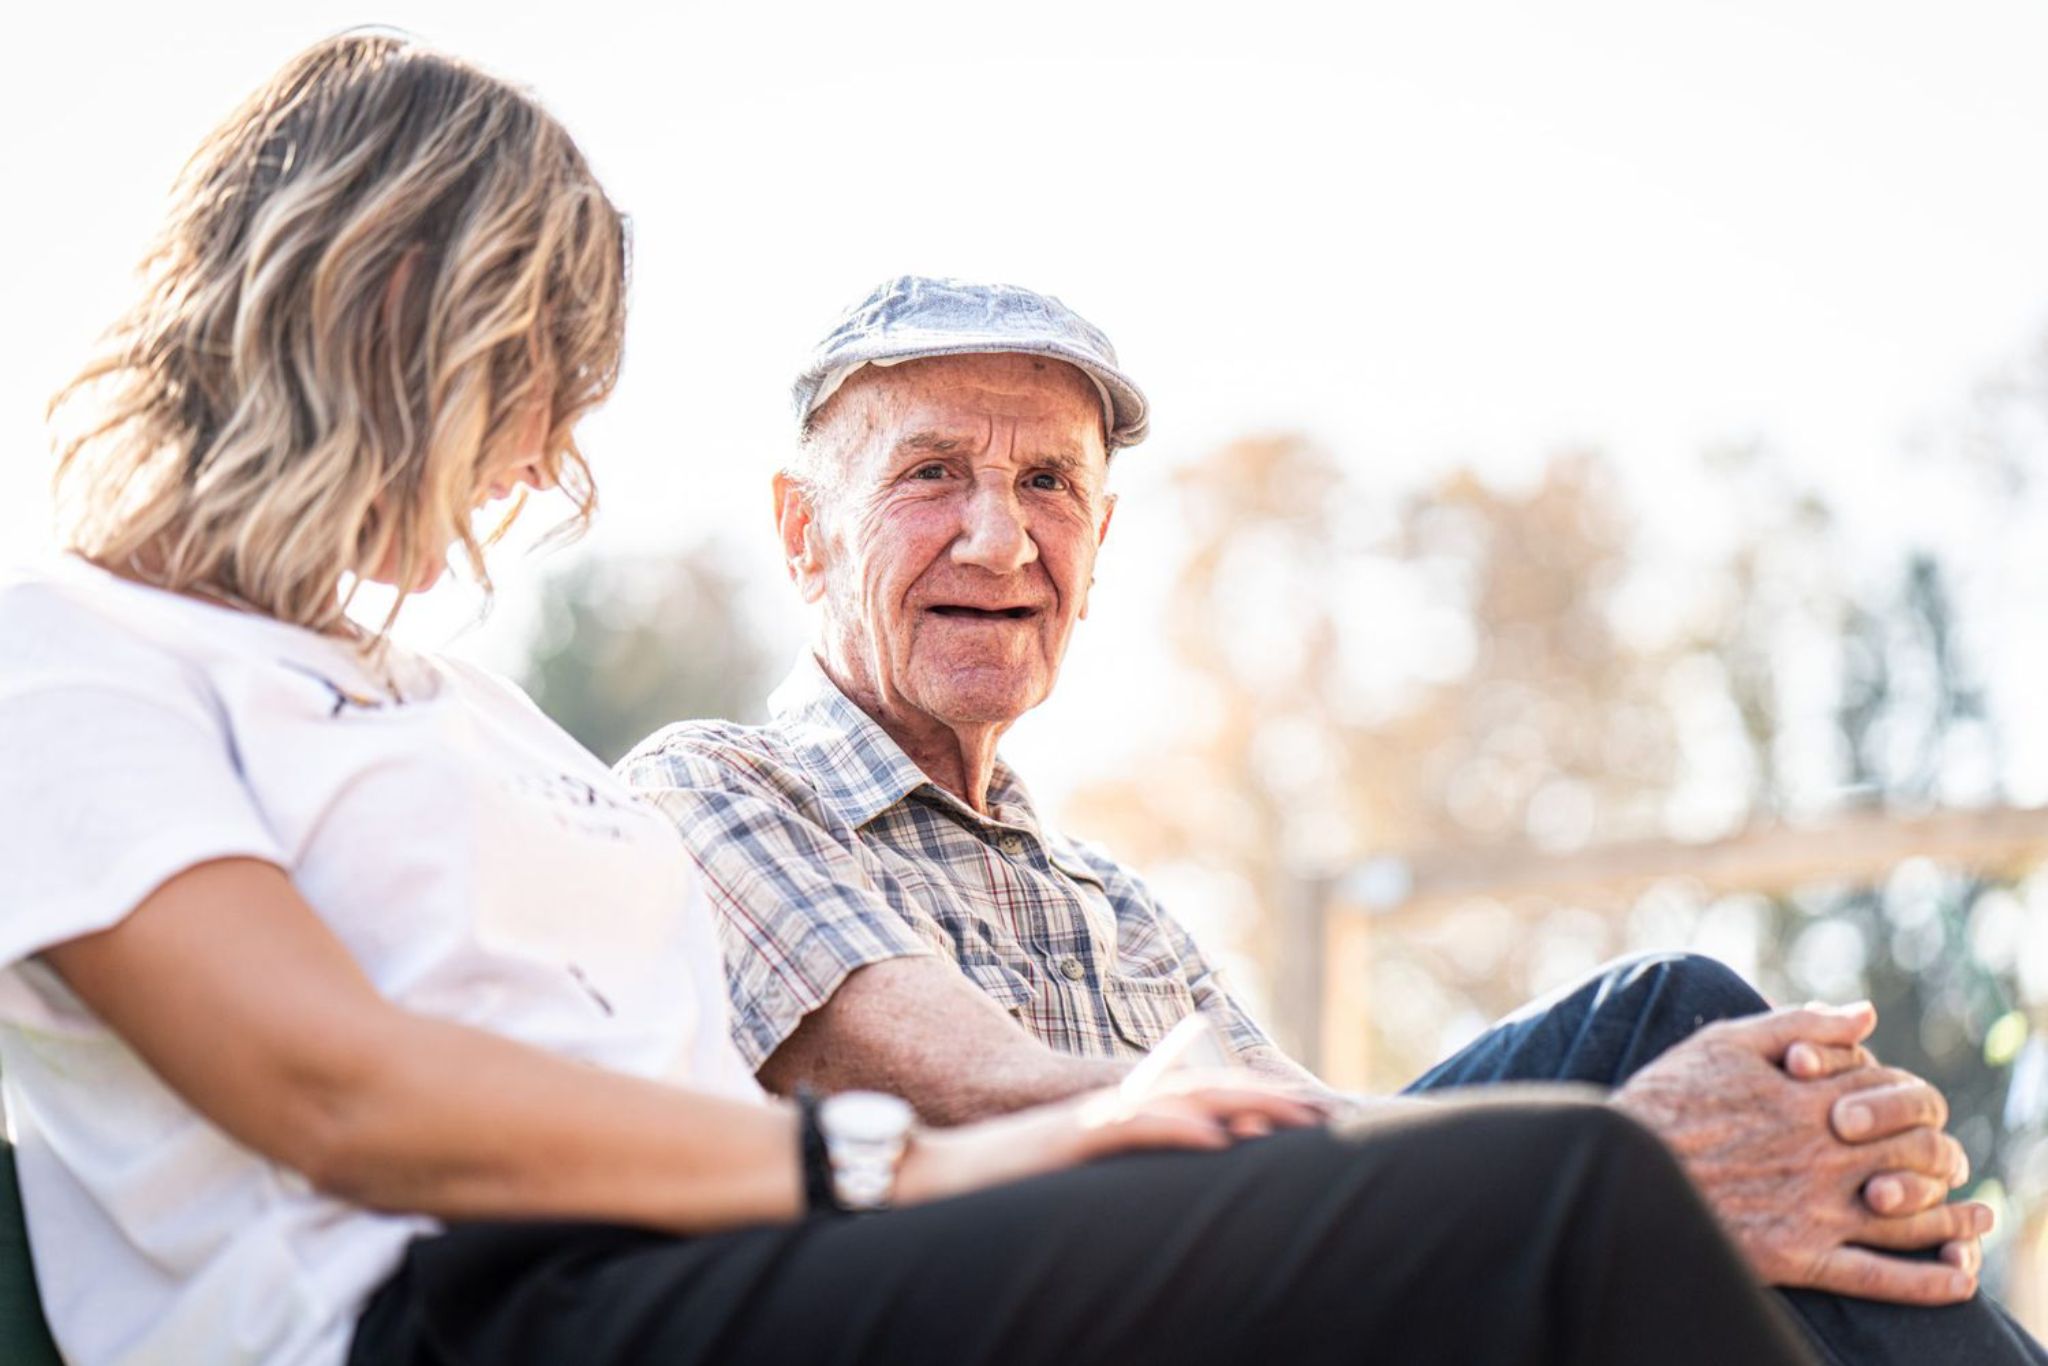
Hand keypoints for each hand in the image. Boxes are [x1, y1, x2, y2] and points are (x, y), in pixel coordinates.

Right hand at [895, 1073, 1323, 1206]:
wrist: (933, 1177)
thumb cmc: (1004, 1190)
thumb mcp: (1080, 1186)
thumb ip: (1125, 1179)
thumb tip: (1179, 1194)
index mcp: (1122, 1119)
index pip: (1201, 1103)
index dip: (1257, 1105)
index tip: (1310, 1119)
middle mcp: (1114, 1110)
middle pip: (1205, 1095)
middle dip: (1268, 1102)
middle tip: (1325, 1114)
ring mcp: (1093, 1121)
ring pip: (1180, 1104)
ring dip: (1239, 1108)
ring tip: (1291, 1119)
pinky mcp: (1069, 1141)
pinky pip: (1132, 1129)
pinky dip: (1176, 1130)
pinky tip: (1215, 1138)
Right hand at [1612, 1003, 1991, 1304]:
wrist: (1620, 1167)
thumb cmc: (1667, 1100)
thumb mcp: (1726, 1043)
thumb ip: (1800, 1024)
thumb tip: (1865, 1014)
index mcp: (1810, 1097)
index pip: (1895, 1094)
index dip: (1906, 1100)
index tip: (1896, 1112)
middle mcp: (1823, 1151)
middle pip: (1920, 1150)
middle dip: (1939, 1152)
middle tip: (1936, 1162)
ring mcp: (1816, 1206)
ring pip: (1915, 1214)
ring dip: (1955, 1216)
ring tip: (1972, 1219)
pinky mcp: (1801, 1255)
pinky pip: (1883, 1277)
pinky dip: (1930, 1282)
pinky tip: (1957, 1277)